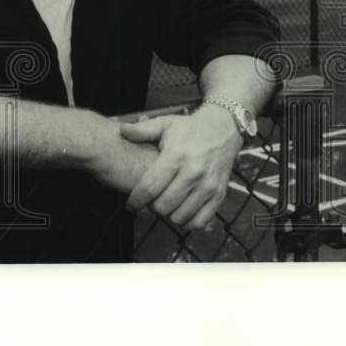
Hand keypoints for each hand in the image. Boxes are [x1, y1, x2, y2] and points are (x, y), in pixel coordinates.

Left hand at [119, 105, 242, 229]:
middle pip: (164, 206)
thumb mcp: (165, 123)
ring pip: (180, 216)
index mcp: (176, 156)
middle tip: (150, 200)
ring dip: (169, 214)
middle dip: (152, 207)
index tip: (130, 206)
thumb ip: (142, 130)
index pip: (150, 187)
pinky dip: (187, 221)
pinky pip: (200, 221)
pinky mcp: (219, 195)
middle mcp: (193, 173)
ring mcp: (208, 186)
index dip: (136, 201)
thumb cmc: (188, 128)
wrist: (223, 130)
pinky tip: (181, 210)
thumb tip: (122, 130)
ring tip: (165, 203)